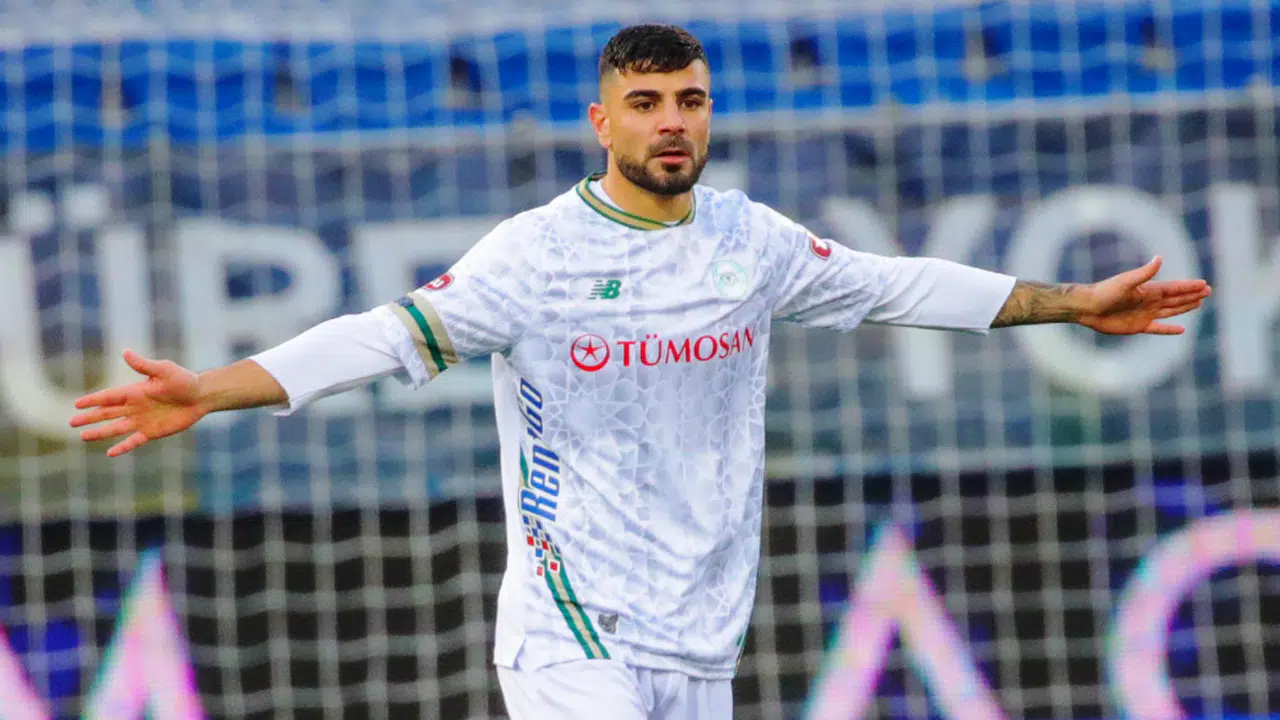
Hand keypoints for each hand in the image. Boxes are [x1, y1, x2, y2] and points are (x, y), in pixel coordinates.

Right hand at [69, 350, 206, 456]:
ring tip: (83, 436)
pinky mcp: (152, 432)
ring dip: (100, 432)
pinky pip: (134, 441)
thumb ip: (144, 365)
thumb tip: (125, 352)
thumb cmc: (184, 380)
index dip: (93, 400)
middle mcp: (135, 407)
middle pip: (107, 413)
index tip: (77, 404)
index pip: (109, 397)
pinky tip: (111, 453)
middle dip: (90, 418)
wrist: (201, 396)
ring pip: (116, 428)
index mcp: (134, 391)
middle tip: (72, 422)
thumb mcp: (164, 370)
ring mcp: (142, 420)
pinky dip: (123, 447)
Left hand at [1077, 257, 1211, 335]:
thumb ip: (1144, 273)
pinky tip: (1181, 329)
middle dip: (1192, 295)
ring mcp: (1145, 314)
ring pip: (1170, 310)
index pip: (1174, 288)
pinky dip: (1169, 329)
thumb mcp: (1126, 282)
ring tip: (1199, 303)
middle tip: (1208, 291)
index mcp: (1149, 290)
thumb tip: (1159, 258)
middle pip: (1176, 298)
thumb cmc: (1105, 292)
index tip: (1204, 284)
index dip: (1189, 286)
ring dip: (1184, 307)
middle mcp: (1149, 301)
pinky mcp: (1138, 326)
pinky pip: (1158, 328)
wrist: (1087, 308)